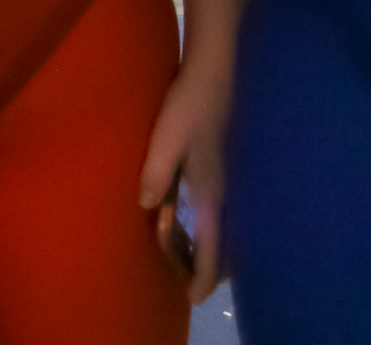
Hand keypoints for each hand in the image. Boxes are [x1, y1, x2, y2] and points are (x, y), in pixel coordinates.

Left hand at [140, 60, 229, 296]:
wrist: (214, 72)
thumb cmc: (189, 105)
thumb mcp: (167, 138)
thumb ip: (156, 173)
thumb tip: (146, 208)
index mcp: (213, 193)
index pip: (214, 249)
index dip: (203, 276)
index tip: (192, 298)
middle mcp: (224, 194)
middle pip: (219, 246)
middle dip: (199, 265)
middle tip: (173, 269)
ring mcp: (224, 181)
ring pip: (216, 228)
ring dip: (197, 244)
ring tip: (168, 243)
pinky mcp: (218, 167)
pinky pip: (211, 209)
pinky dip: (197, 223)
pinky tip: (174, 212)